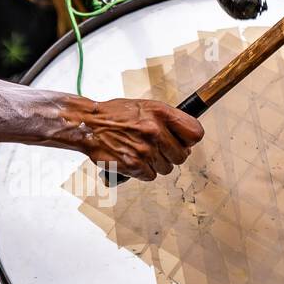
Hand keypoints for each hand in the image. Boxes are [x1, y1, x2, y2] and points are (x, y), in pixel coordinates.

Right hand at [64, 97, 203, 180]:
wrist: (89, 125)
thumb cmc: (115, 115)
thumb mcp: (145, 107)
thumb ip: (166, 120)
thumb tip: (185, 138)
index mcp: (161, 113)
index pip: (195, 133)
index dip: (189, 141)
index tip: (183, 142)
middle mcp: (155, 131)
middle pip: (181, 156)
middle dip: (171, 155)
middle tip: (158, 149)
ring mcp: (145, 149)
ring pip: (166, 168)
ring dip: (156, 164)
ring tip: (141, 152)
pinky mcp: (134, 165)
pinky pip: (150, 176)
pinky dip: (142, 172)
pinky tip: (133, 159)